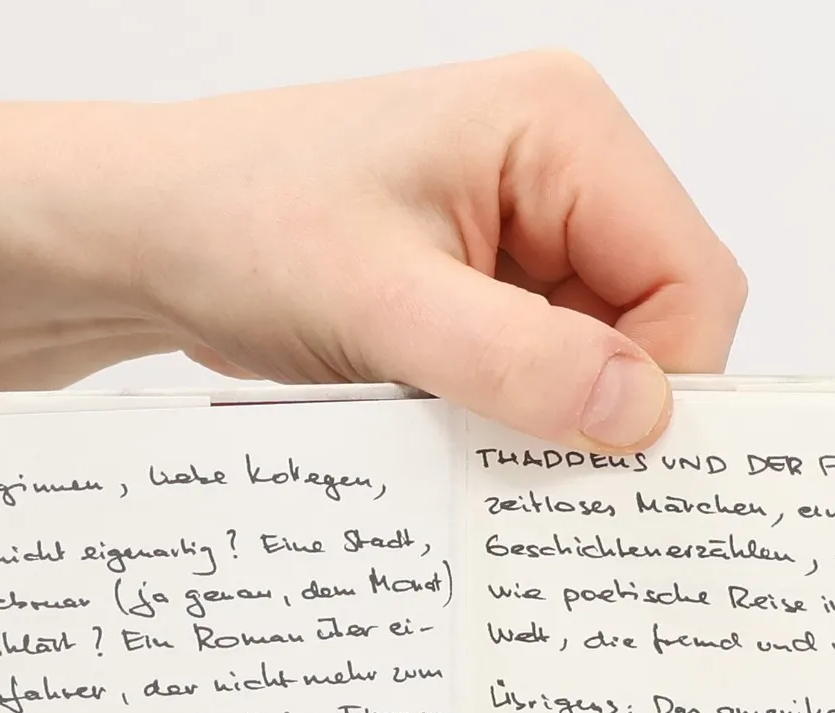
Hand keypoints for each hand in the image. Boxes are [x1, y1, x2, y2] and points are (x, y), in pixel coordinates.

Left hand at [39, 51, 748, 449]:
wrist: (142, 235)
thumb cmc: (238, 225)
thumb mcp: (382, 305)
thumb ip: (518, 363)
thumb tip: (639, 416)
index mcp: (562, 128)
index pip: (692, 278)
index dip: (663, 382)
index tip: (596, 460)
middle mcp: (563, 163)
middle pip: (661, 319)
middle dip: (603, 401)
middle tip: (525, 461)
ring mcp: (529, 222)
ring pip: (605, 354)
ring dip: (549, 412)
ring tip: (458, 422)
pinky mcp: (493, 277)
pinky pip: (548, 365)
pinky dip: (515, 412)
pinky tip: (449, 417)